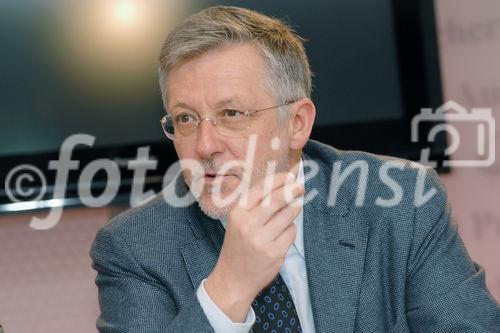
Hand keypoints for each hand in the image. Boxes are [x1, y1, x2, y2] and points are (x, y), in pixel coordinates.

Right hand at [205, 172, 303, 321]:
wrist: (233, 278)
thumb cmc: (238, 246)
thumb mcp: (238, 221)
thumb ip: (256, 205)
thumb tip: (282, 186)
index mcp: (238, 213)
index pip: (261, 189)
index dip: (278, 179)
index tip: (290, 176)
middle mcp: (248, 224)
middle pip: (277, 199)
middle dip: (292, 190)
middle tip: (300, 187)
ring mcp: (262, 239)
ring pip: (287, 215)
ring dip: (293, 211)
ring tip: (291, 211)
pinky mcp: (275, 252)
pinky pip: (291, 232)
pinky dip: (290, 230)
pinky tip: (282, 235)